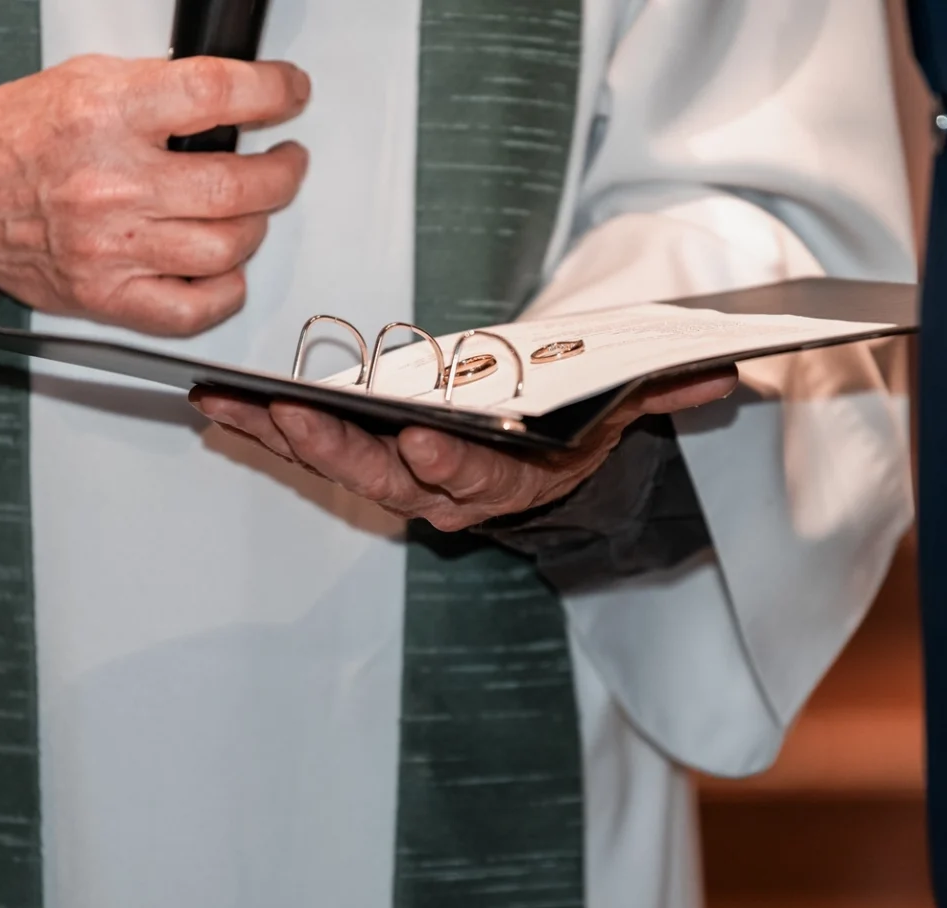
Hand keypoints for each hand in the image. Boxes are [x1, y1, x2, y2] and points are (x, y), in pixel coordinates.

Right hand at [0, 55, 311, 335]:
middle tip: (286, 162)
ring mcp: (112, 247)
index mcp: (107, 114)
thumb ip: (160, 91)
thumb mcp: (85, 81)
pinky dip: (227, 291)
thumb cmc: (14, 139)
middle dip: (282, 172)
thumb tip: (234, 101)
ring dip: (256, 227)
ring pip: (228, 246)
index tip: (290, 94)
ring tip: (252, 210)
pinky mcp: (107, 295)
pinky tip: (226, 268)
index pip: (217, 96)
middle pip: (239, 185)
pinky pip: (194, 308)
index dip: (273, 92)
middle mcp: (113, 183)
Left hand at [189, 370, 736, 530]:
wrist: (532, 473)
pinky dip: (262, 431)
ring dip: (280, 439)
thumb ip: (661, 395)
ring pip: (335, 466)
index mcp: (508, 482)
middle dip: (339, 450)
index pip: (478, 480)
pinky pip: (308, 450)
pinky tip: (217, 406)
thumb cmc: (567, 437)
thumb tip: (728, 375)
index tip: (423, 440)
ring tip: (226, 404)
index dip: (450, 464)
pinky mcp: (361, 461)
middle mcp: (446, 492)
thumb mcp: (620, 418)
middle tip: (292, 417)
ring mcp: (398, 481)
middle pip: (388, 479)